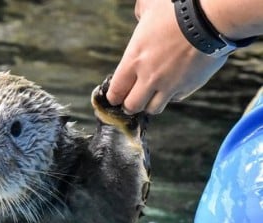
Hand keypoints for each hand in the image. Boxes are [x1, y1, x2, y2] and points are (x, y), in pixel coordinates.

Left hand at [107, 0, 227, 113]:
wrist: (212, 18)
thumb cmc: (179, 9)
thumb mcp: (150, 6)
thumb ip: (140, 14)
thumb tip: (141, 17)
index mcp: (134, 60)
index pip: (116, 91)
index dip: (114, 96)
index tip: (115, 96)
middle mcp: (149, 77)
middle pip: (132, 106)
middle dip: (129, 104)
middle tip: (131, 98)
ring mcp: (170, 85)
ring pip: (153, 108)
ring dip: (150, 103)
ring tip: (151, 95)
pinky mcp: (189, 86)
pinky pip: (176, 99)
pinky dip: (172, 95)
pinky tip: (173, 84)